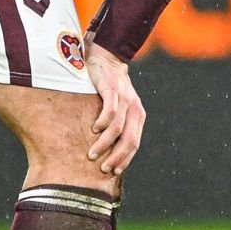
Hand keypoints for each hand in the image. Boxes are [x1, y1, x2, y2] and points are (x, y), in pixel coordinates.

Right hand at [84, 39, 144, 174]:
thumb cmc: (109, 88)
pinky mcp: (112, 89)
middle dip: (117, 157)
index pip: (134, 143)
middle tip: (103, 168)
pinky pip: (111, 110)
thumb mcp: (118, 107)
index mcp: (137, 115)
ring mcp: (124, 98)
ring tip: (93, 154)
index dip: (125, 159)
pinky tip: (94, 129)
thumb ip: (116, 124)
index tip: (113, 172)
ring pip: (118, 128)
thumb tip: (106, 149)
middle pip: (129, 140)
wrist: (107, 58)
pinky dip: (103, 122)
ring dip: (105, 143)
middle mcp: (134, 108)